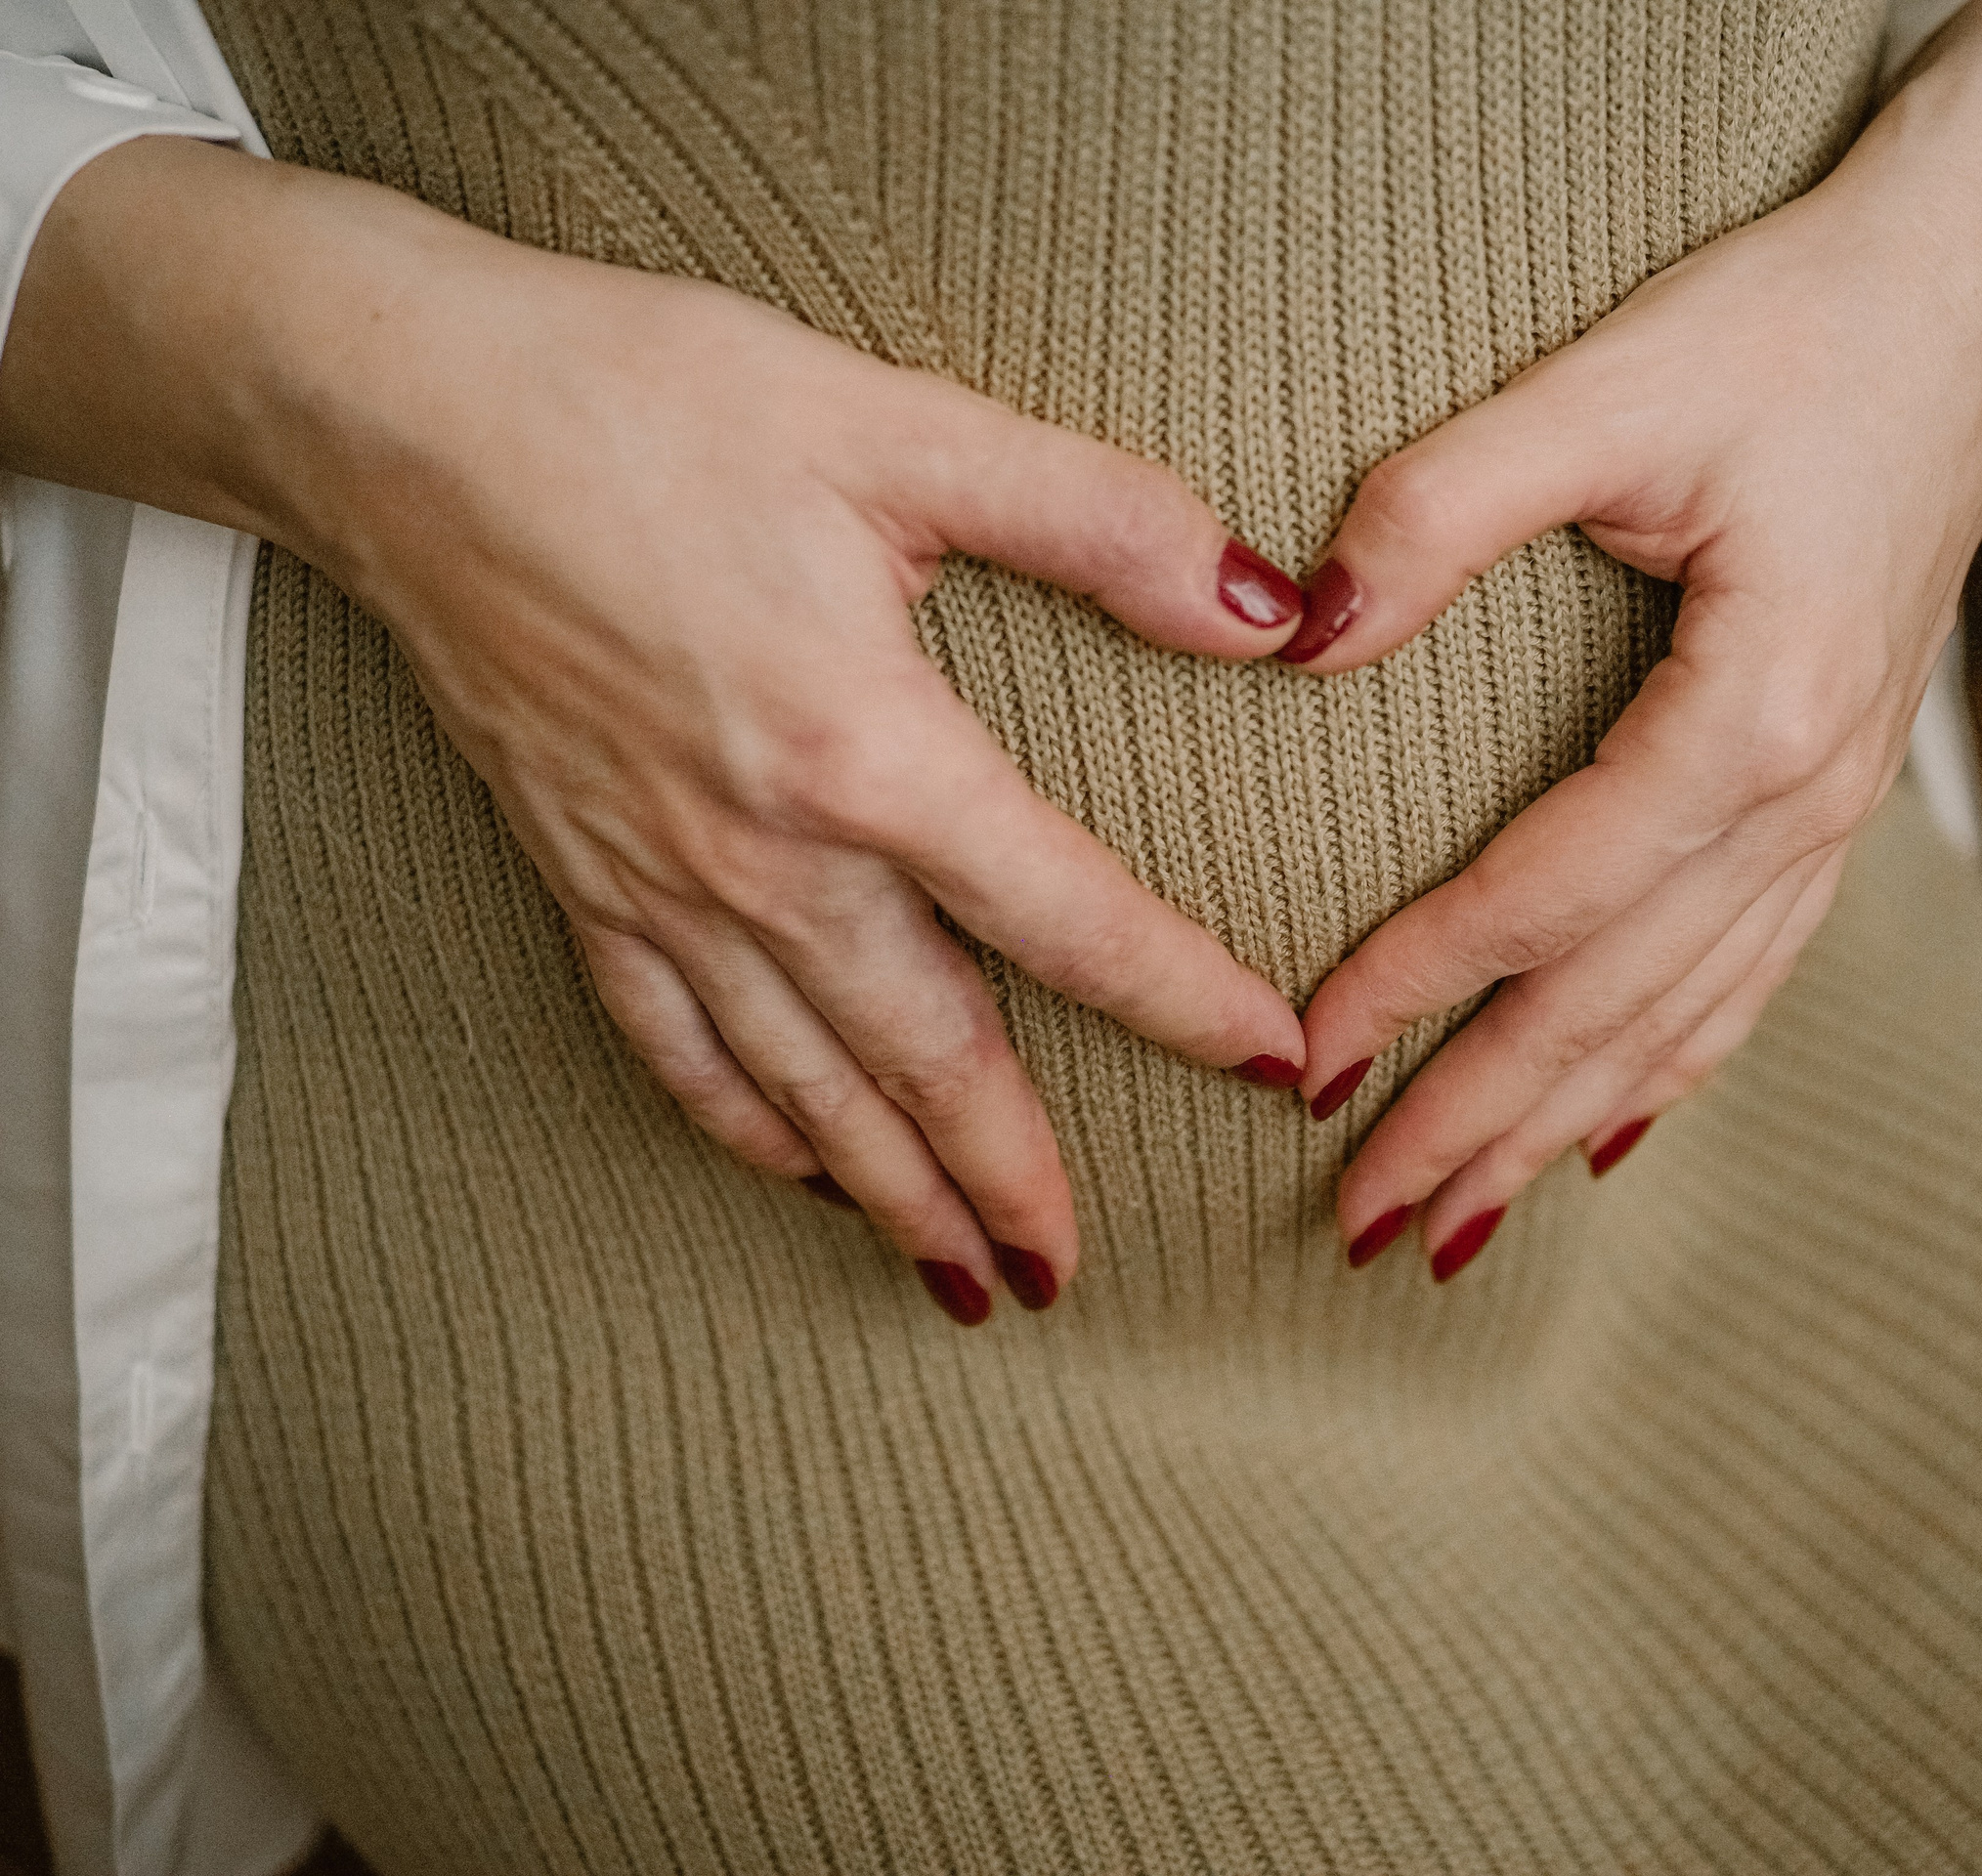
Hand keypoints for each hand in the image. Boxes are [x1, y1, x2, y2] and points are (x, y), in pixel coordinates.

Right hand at [4, 139, 1311, 1318]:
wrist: (401, 417)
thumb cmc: (642, 404)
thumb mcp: (895, 427)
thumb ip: (1097, 519)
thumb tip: (1264, 607)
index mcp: (867, 752)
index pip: (1068, 919)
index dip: (1183, 1001)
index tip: (1271, 1067)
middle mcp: (765, 855)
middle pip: (927, 1057)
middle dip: (1010, 1177)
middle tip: (1072, 1268)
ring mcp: (660, 885)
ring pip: (801, 1087)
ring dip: (888, 1193)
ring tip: (959, 1279)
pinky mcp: (581, 877)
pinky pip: (670, 1046)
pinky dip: (741, 1126)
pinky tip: (787, 1170)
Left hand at [1280, 0, 1981, 1276]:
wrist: (1967, 284)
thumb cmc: (1797, 321)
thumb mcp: (1613, 386)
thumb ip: (1442, 506)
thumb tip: (1301, 635)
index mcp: (1753, 717)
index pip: (1544, 899)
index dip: (1415, 990)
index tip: (1301, 1067)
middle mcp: (1809, 797)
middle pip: (1613, 1004)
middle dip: (1479, 1122)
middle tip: (1356, 1228)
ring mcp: (1840, 808)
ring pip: (1684, 1017)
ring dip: (1563, 1125)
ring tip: (1457, 1226)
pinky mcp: (1841, 791)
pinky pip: (1753, 972)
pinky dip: (1672, 1067)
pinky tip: (1615, 1134)